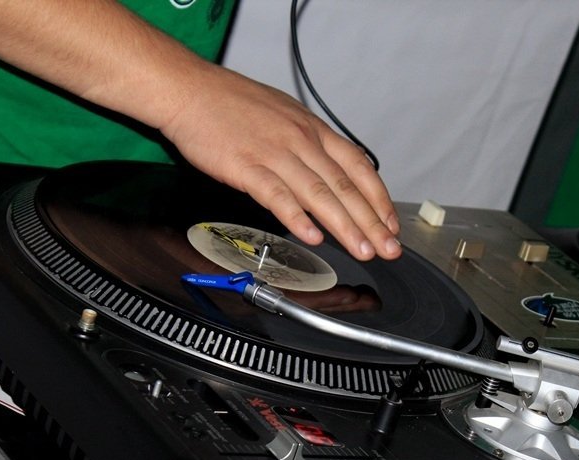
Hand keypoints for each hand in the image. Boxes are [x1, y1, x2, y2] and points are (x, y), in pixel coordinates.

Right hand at [161, 63, 401, 261]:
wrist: (189, 90)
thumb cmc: (229, 104)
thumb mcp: (282, 115)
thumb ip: (306, 144)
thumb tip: (327, 171)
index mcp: (311, 129)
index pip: (357, 166)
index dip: (378, 198)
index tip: (390, 223)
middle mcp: (300, 140)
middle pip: (345, 186)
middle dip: (371, 221)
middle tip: (388, 247)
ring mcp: (275, 153)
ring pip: (319, 194)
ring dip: (345, 226)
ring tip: (362, 250)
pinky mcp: (247, 167)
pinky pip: (278, 196)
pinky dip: (298, 219)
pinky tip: (313, 237)